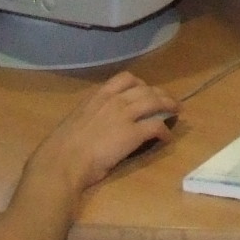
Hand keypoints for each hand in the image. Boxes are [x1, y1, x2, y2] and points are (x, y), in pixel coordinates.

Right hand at [38, 72, 175, 191]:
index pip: (125, 78)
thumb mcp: (76, 119)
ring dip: (169, 105)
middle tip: (168, 101)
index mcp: (98, 96)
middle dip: (160, 94)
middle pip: (146, 89)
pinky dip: (165, 130)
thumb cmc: (63, 146)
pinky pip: (156, 126)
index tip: (145, 90)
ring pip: (155, 102)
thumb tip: (97, 120)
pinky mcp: (134, 133)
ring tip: (176, 112)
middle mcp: (114, 100)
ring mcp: (125, 115)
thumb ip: (91, 114)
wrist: (64, 161)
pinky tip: (167, 138)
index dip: (140, 83)